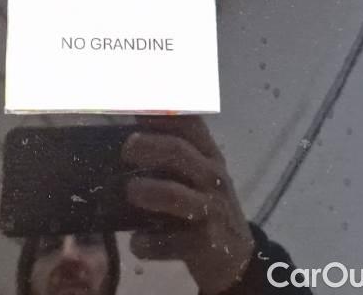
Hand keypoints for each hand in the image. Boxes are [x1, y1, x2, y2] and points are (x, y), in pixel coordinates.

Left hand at [122, 117, 254, 294]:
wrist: (236, 258)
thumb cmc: (205, 206)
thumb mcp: (198, 174)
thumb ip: (171, 153)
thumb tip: (128, 129)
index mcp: (208, 155)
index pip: (188, 123)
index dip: (160, 110)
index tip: (136, 103)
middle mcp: (212, 177)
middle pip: (178, 151)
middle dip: (147, 146)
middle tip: (126, 149)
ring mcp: (210, 210)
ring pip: (175, 195)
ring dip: (148, 191)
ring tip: (132, 192)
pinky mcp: (204, 244)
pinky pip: (172, 242)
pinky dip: (149, 242)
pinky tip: (137, 242)